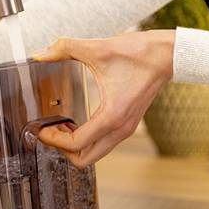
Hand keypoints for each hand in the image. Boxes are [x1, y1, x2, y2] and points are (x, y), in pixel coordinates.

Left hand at [30, 31, 175, 166]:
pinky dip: (85, 140)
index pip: (76, 144)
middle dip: (62, 149)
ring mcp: (125, 128)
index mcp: (112, 116)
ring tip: (60, 125)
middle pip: (84, 160)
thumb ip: (65, 48)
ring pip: (94, 154)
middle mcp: (120, 128)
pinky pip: (102, 143)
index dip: (53, 140)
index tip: (41, 128)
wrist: (169, 54)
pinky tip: (75, 121)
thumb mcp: (98, 48)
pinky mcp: (127, 124)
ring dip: (74, 146)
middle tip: (49, 130)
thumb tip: (39, 53)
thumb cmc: (141, 53)